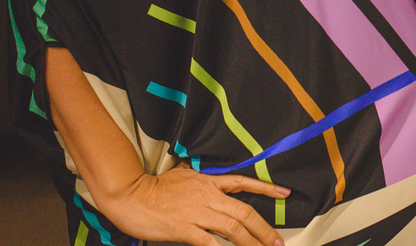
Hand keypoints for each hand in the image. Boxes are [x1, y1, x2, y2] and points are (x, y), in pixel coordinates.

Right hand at [97, 163, 289, 245]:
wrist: (131, 194)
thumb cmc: (154, 187)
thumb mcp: (183, 175)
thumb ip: (202, 181)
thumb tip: (215, 183)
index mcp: (208, 181)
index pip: (242, 182)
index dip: (265, 188)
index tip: (284, 193)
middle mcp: (207, 196)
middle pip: (244, 212)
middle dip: (264, 229)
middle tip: (277, 242)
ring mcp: (196, 213)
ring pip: (232, 228)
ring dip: (251, 242)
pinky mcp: (184, 229)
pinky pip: (209, 242)